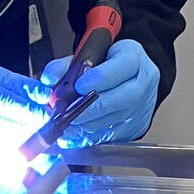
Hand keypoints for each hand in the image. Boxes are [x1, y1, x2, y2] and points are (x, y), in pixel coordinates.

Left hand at [40, 39, 160, 147]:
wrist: (126, 78)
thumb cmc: (104, 66)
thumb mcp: (86, 56)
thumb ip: (65, 66)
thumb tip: (49, 79)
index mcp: (133, 58)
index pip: (121, 67)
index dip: (99, 78)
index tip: (79, 86)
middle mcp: (143, 82)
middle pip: (120, 99)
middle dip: (89, 109)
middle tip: (66, 112)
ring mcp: (142, 107)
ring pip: (114, 121)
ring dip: (86, 126)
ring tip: (65, 125)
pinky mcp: (136, 127)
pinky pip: (112, 136)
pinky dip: (90, 138)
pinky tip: (75, 136)